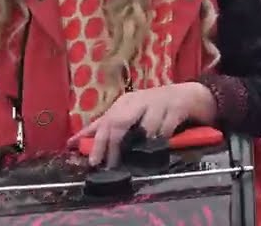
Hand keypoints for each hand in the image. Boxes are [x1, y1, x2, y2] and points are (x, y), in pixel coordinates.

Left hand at [67, 82, 215, 166]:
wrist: (187, 95)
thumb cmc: (153, 106)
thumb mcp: (129, 112)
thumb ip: (104, 126)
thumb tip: (73, 141)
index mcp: (125, 102)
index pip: (106, 121)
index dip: (97, 141)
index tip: (92, 161)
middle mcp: (139, 101)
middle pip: (119, 122)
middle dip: (113, 145)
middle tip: (110, 164)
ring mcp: (158, 104)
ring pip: (144, 127)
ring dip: (140, 143)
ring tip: (136, 157)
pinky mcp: (175, 109)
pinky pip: (165, 129)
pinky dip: (160, 139)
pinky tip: (158, 146)